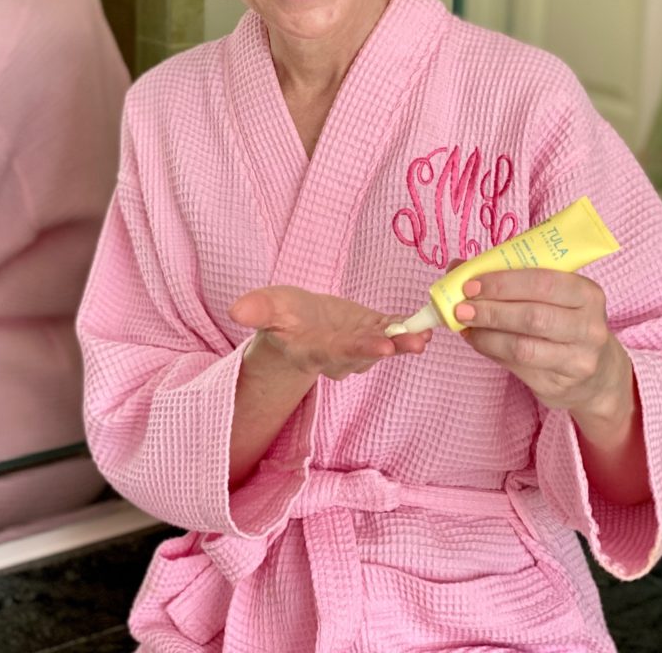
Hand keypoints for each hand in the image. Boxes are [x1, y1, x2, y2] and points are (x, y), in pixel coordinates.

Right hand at [230, 285, 430, 380]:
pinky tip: (425, 326)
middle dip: (388, 348)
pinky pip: (393, 332)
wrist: (296, 324)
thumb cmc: (280, 316)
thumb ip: (257, 310)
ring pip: (383, 346)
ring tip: (424, 336)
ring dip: (405, 342)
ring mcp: (359, 344)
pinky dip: (408, 329)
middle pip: (365, 354)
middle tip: (410, 343)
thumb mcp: (266, 307)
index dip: (358, 349)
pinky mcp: (372, 331)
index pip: (336, 352)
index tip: (379, 346)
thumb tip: (236, 309)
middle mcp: (339, 354)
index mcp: (314, 350)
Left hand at [454, 268, 632, 427]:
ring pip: (523, 347)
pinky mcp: (560, 386)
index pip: (543, 283)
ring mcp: (578, 360)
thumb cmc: (564, 321)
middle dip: (491, 311)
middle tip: (462, 308)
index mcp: (587, 294)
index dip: (503, 283)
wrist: (597, 374)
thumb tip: (457, 267)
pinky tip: (477, 341)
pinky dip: (491, 351)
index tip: (471, 285)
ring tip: (465, 326)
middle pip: (532, 317)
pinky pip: (517, 367)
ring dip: (486, 335)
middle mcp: (589, 327)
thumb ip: (510, 278)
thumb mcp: (552, 295)